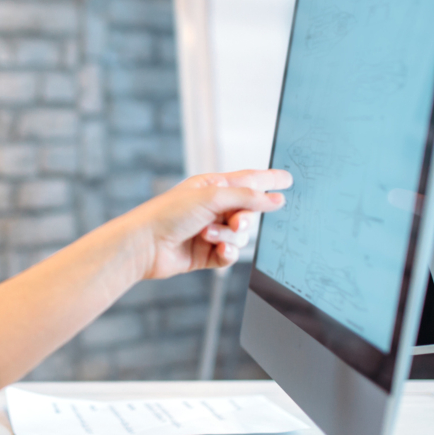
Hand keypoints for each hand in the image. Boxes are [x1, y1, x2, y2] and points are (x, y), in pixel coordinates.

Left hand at [121, 169, 291, 280]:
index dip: (269, 180)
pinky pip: (231, 255)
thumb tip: (276, 199)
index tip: (289, 180)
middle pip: (248, 212)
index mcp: (211, 187)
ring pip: (240, 236)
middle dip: (245, 218)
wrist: (144, 245)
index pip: (248, 180)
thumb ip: (247, 197)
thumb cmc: (169, 213)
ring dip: (228, 237)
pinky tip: (217, 252)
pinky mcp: (206, 254)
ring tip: (207, 236)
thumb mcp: (212, 197)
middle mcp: (211, 208)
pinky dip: (227, 253)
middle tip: (236, 222)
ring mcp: (209, 232)